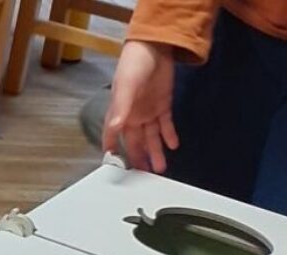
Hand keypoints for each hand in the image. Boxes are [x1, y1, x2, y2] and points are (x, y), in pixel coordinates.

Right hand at [103, 40, 179, 173]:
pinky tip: (173, 146)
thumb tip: (114, 129)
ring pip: (152, 138)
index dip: (113, 152)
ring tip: (160, 168)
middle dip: (139, 159)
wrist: (155, 47)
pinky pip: (166, 125)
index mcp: (120, 114)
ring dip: (156, 152)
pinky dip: (169, 135)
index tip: (114, 167)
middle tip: (143, 176)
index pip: (114, 138)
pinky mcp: (163, 105)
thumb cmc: (133, 65)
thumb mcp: (125, 87)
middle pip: (135, 142)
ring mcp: (148, 112)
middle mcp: (133, 116)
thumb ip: (120, 109)